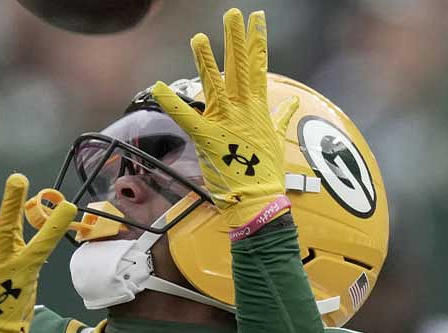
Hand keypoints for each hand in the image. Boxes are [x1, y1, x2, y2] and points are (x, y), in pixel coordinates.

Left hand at [150, 8, 298, 227]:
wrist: (258, 199)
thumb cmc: (265, 173)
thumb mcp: (276, 139)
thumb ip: (280, 117)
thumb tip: (290, 103)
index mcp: (257, 108)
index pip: (257, 68)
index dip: (256, 42)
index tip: (257, 19)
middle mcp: (244, 110)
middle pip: (239, 67)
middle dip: (236, 39)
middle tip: (234, 13)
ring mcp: (226, 122)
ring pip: (215, 85)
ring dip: (206, 60)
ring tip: (197, 38)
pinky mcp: (208, 137)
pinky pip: (186, 116)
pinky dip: (171, 102)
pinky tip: (157, 87)